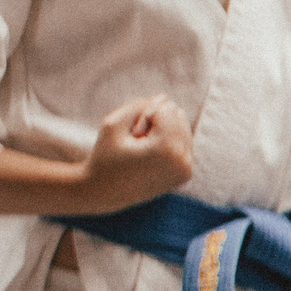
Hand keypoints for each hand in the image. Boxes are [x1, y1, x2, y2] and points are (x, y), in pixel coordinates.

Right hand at [77, 93, 195, 211]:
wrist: (104, 192)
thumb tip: (163, 98)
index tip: (132, 134)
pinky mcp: (186, 174)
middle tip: (137, 140)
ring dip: (162, 131)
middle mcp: (183, 161)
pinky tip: (149, 155)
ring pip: (183, 127)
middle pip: (179, 116)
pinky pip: (183, 142)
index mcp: (167, 149)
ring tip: (142, 148)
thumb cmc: (105, 157)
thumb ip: (138, 105)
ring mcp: (186, 169)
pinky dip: (167, 142)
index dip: (144, 115)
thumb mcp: (112, 124)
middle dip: (157, 121)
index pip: (167, 108)